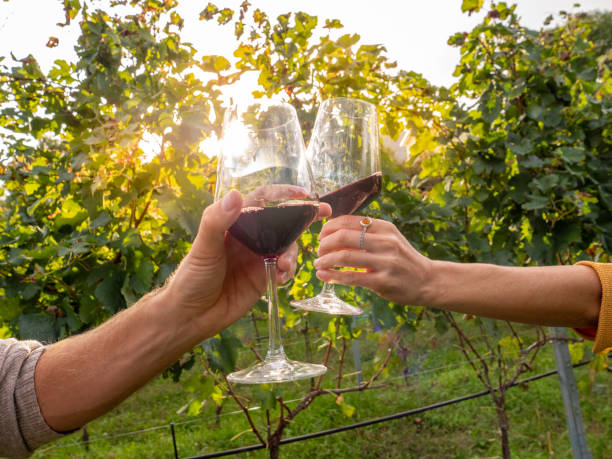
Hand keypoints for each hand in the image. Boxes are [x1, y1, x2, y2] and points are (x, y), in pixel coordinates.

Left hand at [164, 190, 330, 338]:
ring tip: (283, 265)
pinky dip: (288, 271)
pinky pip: (284, 269)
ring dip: (292, 252)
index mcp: (233, 224)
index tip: (302, 193)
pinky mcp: (263, 278)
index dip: (282, 193)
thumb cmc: (191, 278)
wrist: (190, 316)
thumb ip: (217, 221)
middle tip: (324, 212)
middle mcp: (248, 238)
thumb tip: (236, 194)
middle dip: (302, 217)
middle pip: (280, 222)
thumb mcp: (203, 248)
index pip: (261, 201)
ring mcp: (257, 258)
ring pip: (286, 246)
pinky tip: (281, 278)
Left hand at [315, 215, 432, 304]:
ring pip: (344, 256)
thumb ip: (365, 235)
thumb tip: (332, 235)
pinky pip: (351, 277)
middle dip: (324, 244)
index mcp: (384, 227)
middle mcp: (386, 242)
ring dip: (325, 260)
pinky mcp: (383, 281)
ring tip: (318, 264)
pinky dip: (333, 276)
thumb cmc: (402, 259)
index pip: (348, 220)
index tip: (321, 236)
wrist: (428, 280)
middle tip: (318, 251)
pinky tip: (324, 275)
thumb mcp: (388, 240)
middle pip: (343, 237)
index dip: (329, 227)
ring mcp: (385, 262)